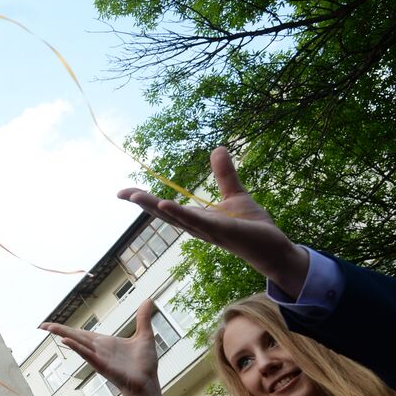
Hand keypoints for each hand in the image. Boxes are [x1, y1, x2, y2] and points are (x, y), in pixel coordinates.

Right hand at [43, 300, 159, 395]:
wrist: (148, 382)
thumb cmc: (145, 364)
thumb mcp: (144, 335)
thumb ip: (142, 318)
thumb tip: (148, 300)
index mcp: (105, 342)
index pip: (82, 333)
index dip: (68, 328)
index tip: (53, 325)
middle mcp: (98, 349)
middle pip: (75, 336)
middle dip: (59, 330)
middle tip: (42, 325)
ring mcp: (98, 357)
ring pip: (77, 343)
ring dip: (63, 335)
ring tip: (48, 328)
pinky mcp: (102, 365)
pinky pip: (87, 354)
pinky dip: (76, 347)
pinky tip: (66, 341)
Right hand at [117, 147, 307, 295]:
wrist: (273, 248)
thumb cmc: (252, 226)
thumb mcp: (235, 194)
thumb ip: (224, 174)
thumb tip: (217, 148)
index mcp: (196, 218)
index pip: (166, 207)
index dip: (145, 199)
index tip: (123, 191)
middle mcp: (196, 227)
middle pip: (164, 214)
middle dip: (143, 203)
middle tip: (122, 193)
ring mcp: (207, 231)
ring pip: (176, 218)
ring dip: (155, 207)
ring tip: (135, 197)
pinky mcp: (222, 231)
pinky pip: (198, 221)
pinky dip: (181, 213)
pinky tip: (166, 205)